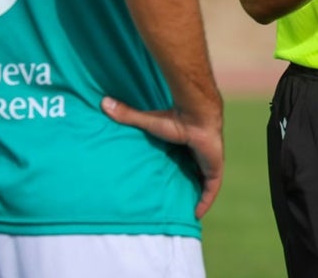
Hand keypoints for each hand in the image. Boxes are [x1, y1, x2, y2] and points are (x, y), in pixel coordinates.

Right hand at [102, 96, 223, 218]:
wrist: (196, 115)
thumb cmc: (174, 117)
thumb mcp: (147, 120)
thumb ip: (127, 114)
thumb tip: (103, 103)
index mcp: (185, 143)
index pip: (182, 159)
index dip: (176, 170)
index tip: (167, 181)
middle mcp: (198, 153)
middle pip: (193, 173)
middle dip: (186, 186)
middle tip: (175, 203)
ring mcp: (208, 160)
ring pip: (203, 182)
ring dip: (196, 196)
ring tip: (184, 212)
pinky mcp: (215, 168)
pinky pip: (211, 189)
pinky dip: (205, 200)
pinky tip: (196, 214)